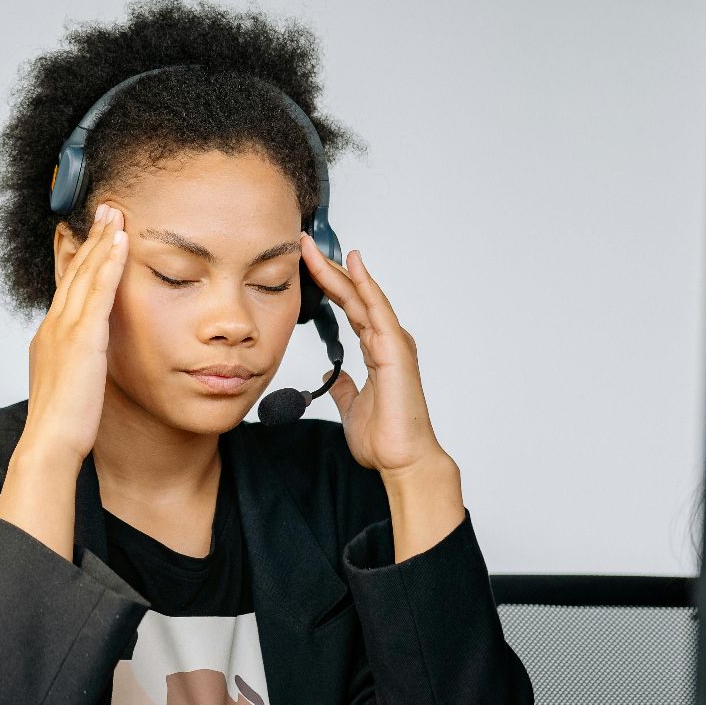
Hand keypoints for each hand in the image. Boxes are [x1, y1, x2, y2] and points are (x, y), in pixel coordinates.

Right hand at [20, 201, 128, 463]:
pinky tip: (121, 243)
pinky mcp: (83, 338)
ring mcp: (65, 330)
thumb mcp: (68, 386)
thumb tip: (85, 361)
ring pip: (84, 273)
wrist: (50, 443)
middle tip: (104, 210)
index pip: (65, 287)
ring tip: (115, 214)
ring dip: (102, 240)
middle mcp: (53, 327)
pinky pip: (98, 291)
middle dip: (90, 238)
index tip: (88, 235)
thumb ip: (76, 364)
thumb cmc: (61, 425)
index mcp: (49, 338)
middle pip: (73, 271)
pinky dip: (109, 263)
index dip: (78, 258)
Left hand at [298, 234, 449, 477]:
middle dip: (327, 269)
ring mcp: (393, 343)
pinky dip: (366, 285)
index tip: (304, 266)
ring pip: (362, 296)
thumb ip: (345, 388)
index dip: (326, 285)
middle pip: (353, 295)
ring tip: (315, 248)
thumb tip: (334, 377)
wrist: (402, 460)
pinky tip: (353, 264)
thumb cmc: (385, 437)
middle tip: (303, 244)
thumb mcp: (352, 407)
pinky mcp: (396, 350)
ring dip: (339, 270)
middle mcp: (386, 341)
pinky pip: (378, 310)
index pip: (347, 308)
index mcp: (376, 350)